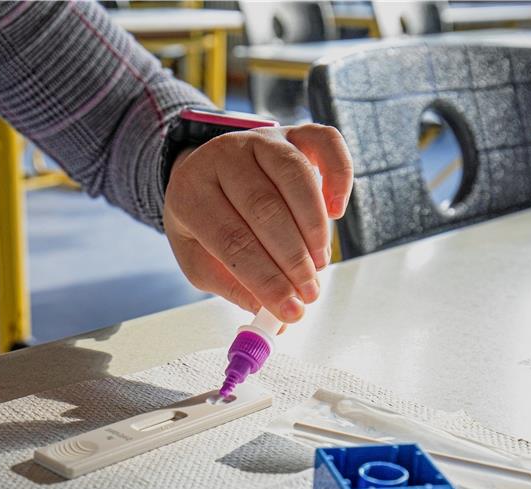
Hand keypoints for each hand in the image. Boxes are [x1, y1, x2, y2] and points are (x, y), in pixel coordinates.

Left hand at [163, 124, 352, 321]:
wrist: (205, 171)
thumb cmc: (205, 221)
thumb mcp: (200, 259)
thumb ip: (232, 287)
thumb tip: (271, 315)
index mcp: (191, 192)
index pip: (232, 240)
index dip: (266, 279)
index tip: (289, 311)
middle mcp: (224, 156)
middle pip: (265, 210)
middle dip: (293, 260)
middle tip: (309, 293)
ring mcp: (261, 139)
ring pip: (296, 177)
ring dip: (314, 228)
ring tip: (319, 265)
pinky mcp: (293, 132)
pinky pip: (326, 143)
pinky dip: (339, 176)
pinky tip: (336, 211)